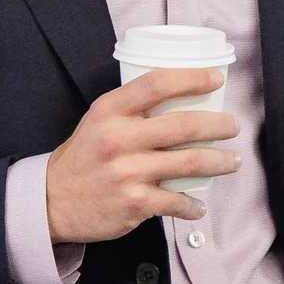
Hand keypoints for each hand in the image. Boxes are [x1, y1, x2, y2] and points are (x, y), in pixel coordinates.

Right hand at [44, 70, 239, 243]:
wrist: (51, 201)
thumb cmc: (84, 156)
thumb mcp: (99, 121)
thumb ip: (133, 109)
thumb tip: (183, 99)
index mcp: (109, 110)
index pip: (157, 83)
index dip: (192, 78)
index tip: (216, 79)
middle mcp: (118, 138)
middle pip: (185, 125)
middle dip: (219, 125)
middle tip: (233, 127)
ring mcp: (127, 172)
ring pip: (191, 163)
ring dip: (220, 162)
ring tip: (232, 161)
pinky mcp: (134, 203)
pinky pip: (177, 202)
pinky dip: (193, 205)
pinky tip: (199, 205)